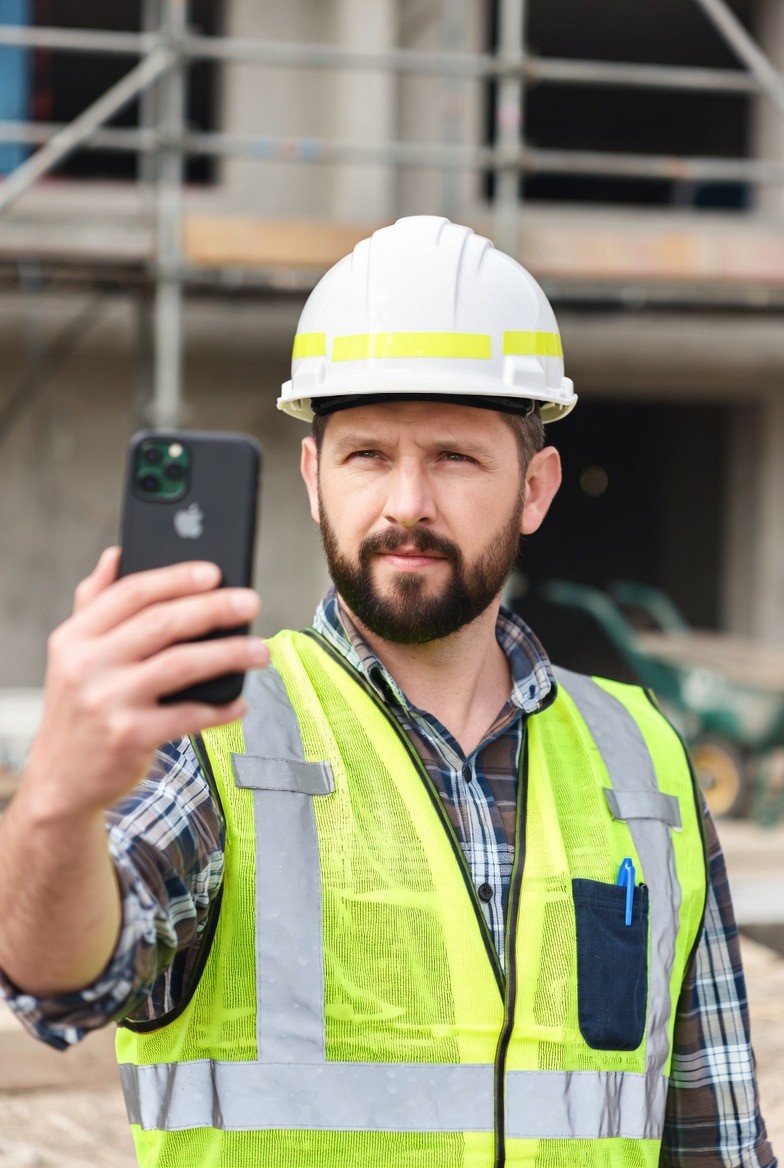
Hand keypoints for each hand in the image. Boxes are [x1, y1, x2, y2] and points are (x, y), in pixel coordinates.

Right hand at [20, 547, 266, 821]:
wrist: (60, 780)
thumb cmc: (79, 708)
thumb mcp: (73, 654)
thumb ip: (94, 603)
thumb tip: (117, 554)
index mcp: (75, 637)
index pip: (131, 593)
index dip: (176, 578)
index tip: (215, 572)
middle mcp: (86, 665)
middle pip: (161, 624)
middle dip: (213, 609)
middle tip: (250, 603)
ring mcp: (107, 702)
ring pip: (181, 665)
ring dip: (228, 655)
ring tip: (260, 651)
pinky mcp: (129, 737)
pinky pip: (187, 716)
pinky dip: (219, 709)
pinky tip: (240, 702)